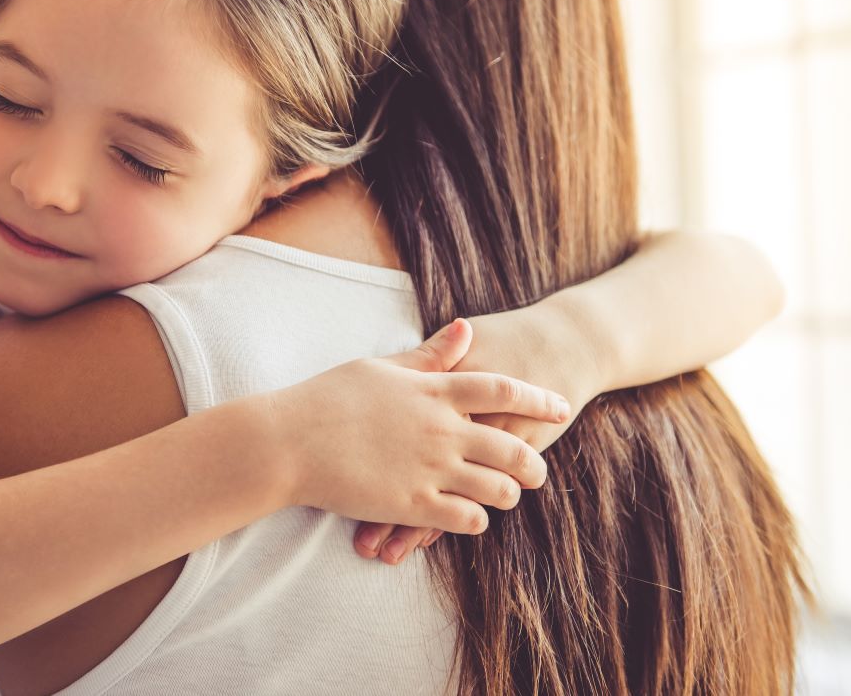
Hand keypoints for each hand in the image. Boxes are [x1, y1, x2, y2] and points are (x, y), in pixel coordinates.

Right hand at [269, 318, 570, 535]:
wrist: (288, 440)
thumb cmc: (329, 397)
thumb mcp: (382, 366)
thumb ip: (430, 356)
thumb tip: (466, 329)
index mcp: (433, 390)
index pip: (502, 389)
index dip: (537, 398)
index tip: (562, 407)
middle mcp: (440, 429)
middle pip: (511, 445)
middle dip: (534, 461)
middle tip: (539, 470)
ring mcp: (429, 469)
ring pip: (497, 488)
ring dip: (508, 493)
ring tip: (507, 496)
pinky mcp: (412, 505)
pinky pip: (465, 519)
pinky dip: (476, 520)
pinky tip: (472, 518)